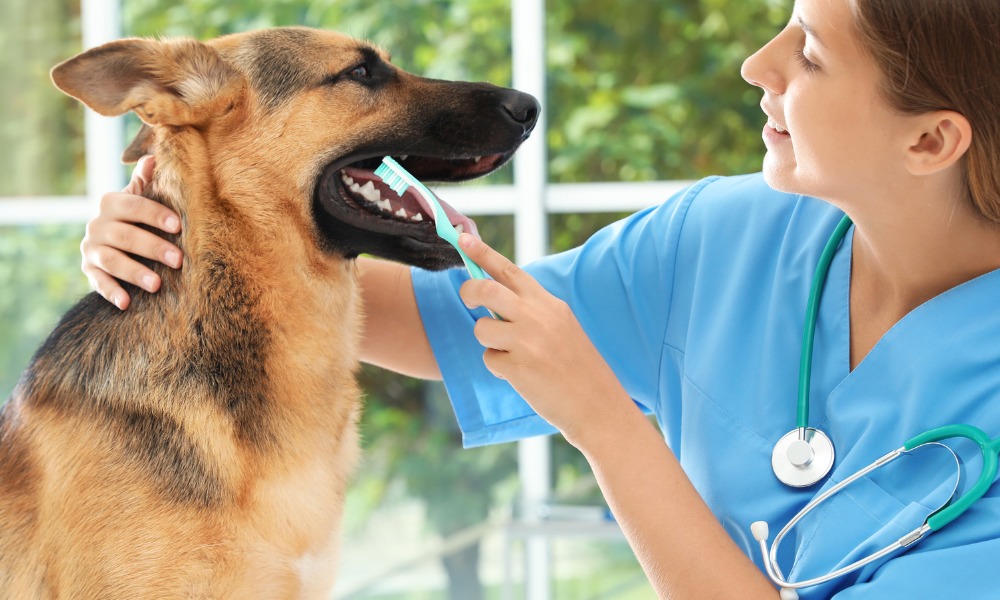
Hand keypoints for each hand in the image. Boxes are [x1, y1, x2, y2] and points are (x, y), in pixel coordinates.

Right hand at [80, 155, 182, 309]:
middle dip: (153, 247)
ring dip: (135, 272)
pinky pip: (97, 282)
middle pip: (126, 236)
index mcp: (112, 203)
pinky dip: (111, 292)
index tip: (178, 225)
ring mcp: (91, 248)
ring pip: (112, 260)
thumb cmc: (136, 217)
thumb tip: (154, 155)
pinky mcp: (89, 270)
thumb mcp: (139, 197)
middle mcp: (97, 225)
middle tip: (179, 260)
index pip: (133, 205)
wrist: (110, 240)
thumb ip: (146, 181)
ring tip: (157, 284)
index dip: (155, 214)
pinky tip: (126, 303)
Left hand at [457, 234, 631, 446]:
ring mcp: (527, 341)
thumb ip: (532, 311)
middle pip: (486, 290)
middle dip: (469, 292)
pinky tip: (523, 376)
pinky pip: (490, 359)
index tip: (462, 238)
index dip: (483, 253)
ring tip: (513, 355)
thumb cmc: (579, 368)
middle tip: (467, 299)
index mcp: (549, 304)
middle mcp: (537, 316)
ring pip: (482, 328)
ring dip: (489, 342)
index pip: (509, 271)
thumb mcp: (562, 327)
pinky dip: (500, 368)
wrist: (599, 406)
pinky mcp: (518, 367)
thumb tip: (494, 299)